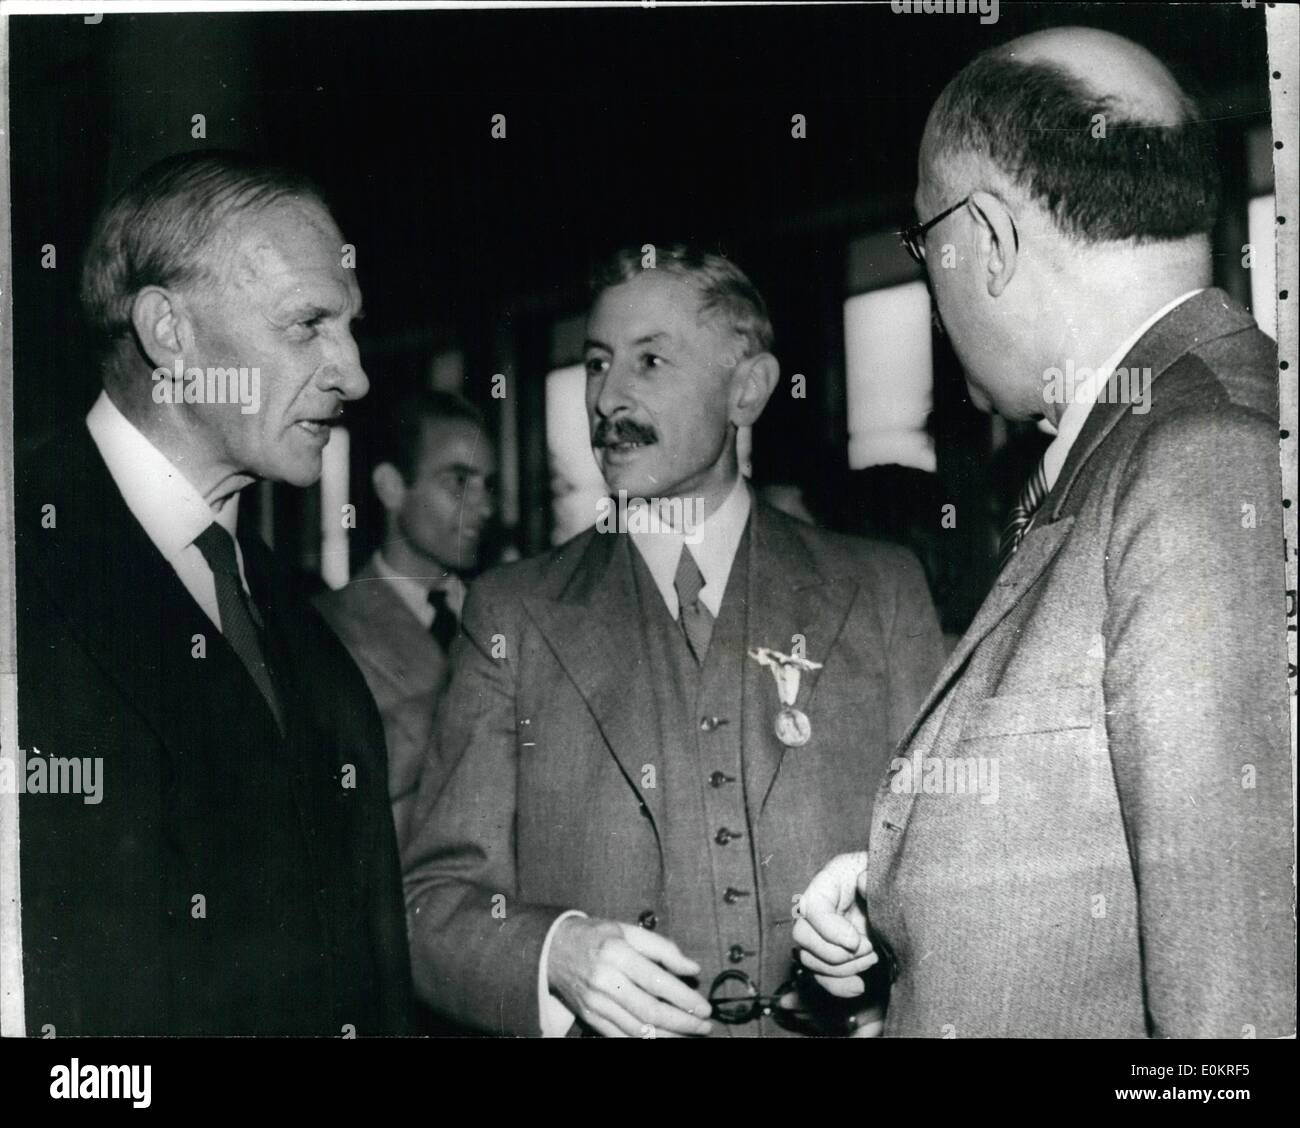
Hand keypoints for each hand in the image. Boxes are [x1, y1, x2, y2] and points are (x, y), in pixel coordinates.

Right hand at [547, 916, 713, 1037]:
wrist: (552, 949)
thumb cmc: (596, 936)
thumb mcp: (628, 930)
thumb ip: (662, 948)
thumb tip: (692, 969)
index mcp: (616, 953)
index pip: (657, 981)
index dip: (684, 998)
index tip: (705, 1007)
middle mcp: (605, 980)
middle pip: (650, 1010)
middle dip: (683, 1022)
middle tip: (705, 1026)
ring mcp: (595, 1002)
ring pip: (638, 1029)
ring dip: (669, 1036)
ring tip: (691, 1035)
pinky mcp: (589, 1017)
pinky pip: (620, 1036)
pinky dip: (644, 1041)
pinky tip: (663, 1039)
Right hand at [791, 851, 876, 997]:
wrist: (900, 896)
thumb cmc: (889, 878)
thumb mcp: (883, 871)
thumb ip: (874, 875)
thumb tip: (862, 882)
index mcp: (828, 882)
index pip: (811, 907)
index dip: (829, 930)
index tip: (856, 941)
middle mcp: (818, 908)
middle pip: (801, 936)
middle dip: (834, 953)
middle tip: (867, 948)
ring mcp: (822, 933)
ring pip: (809, 960)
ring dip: (841, 969)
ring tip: (872, 957)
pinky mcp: (831, 953)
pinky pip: (821, 977)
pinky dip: (838, 986)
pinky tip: (860, 986)